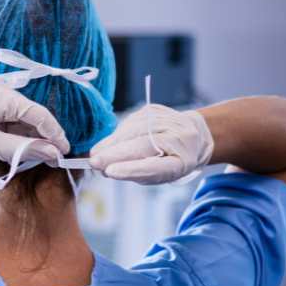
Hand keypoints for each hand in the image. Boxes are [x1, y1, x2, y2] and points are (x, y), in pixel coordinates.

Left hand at [0, 74, 69, 171]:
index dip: (54, 133)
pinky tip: (20, 147)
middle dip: (42, 135)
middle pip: (30, 113)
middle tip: (53, 156)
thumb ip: (26, 149)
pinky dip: (14, 132)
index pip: (38, 113)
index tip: (65, 150)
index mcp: (1, 93)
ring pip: (19, 116)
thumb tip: (54, 153)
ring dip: (28, 135)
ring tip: (38, 156)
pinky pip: (7, 116)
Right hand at [89, 104, 213, 183]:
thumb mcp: (159, 175)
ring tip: (96, 156)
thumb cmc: (171, 160)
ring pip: (131, 132)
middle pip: (141, 145)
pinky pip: (128, 124)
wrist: (191, 135)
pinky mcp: (153, 109)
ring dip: (110, 144)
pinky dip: (116, 136)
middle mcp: (177, 136)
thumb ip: (137, 173)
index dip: (132, 169)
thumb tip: (107, 169)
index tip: (110, 171)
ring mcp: (165, 120)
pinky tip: (112, 144)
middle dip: (114, 154)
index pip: (156, 167)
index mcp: (182, 161)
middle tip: (93, 163)